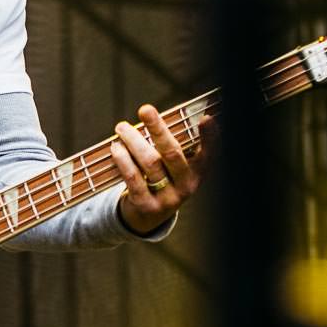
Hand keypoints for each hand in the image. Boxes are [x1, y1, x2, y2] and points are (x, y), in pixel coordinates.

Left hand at [111, 104, 213, 233]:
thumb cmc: (162, 179)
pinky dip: (123, 160)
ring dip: (134, 141)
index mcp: (198, 173)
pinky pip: (133, 178)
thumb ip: (171, 146)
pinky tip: (116, 148)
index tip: (206, 119)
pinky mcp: (147, 206)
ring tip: (122, 128)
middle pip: (172, 153)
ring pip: (150, 163)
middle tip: (145, 109)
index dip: (210, 137)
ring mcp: (168, 199)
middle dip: (158, 129)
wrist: (148, 216)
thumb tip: (155, 115)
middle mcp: (186, 186)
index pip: (208, 154)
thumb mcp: (174, 167)